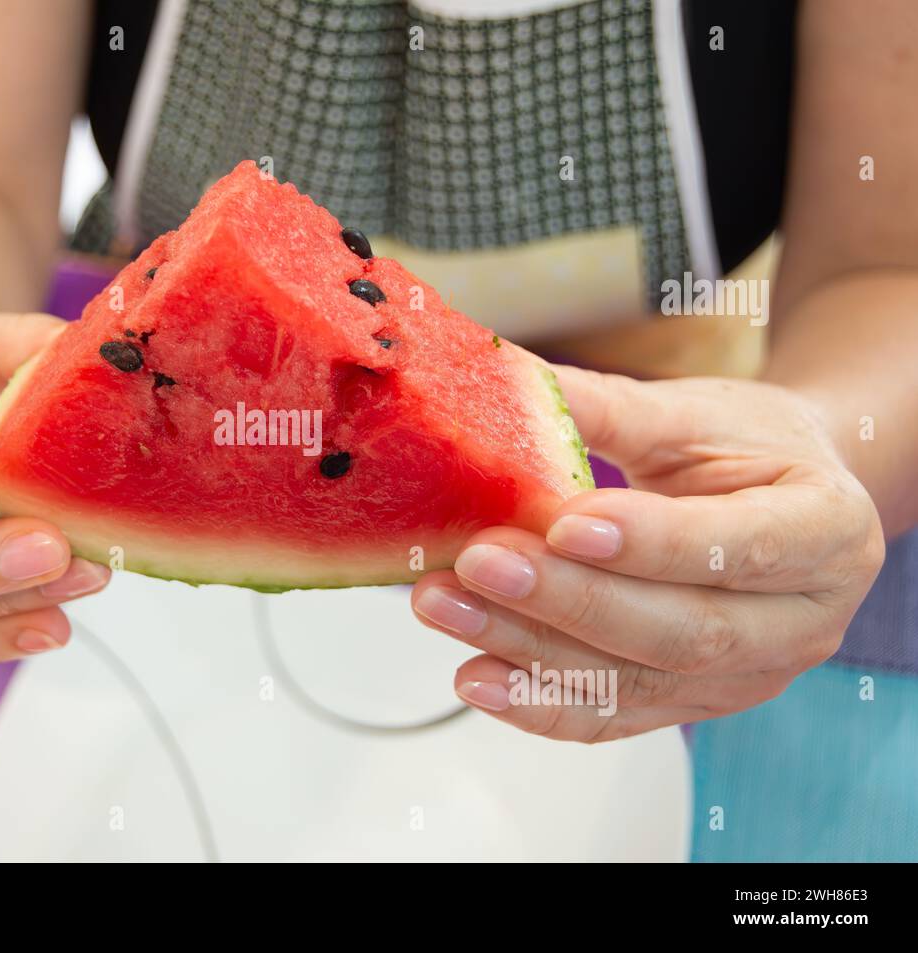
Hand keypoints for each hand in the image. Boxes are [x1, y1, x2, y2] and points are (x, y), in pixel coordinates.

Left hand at [411, 367, 884, 741]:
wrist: (781, 501)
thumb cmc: (745, 448)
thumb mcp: (693, 413)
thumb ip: (606, 407)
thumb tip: (501, 382)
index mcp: (825, 532)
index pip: (740, 547)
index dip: (651, 542)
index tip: (563, 521)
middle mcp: (800, 623)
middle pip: (682, 630)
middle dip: (569, 601)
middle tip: (479, 564)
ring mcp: (747, 678)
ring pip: (636, 681)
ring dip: (530, 649)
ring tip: (446, 609)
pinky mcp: (691, 704)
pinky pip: (612, 718)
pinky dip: (538, 703)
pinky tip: (474, 678)